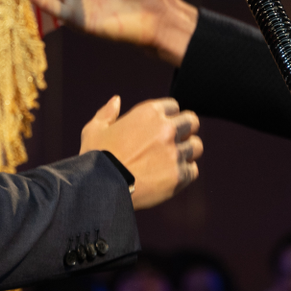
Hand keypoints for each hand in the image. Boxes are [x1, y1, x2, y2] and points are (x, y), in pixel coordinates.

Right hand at [80, 95, 201, 209]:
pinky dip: (185, 172)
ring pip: (196, 146)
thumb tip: (117, 100)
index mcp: (148, 113)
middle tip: (176, 140)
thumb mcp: (94, 130)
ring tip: (173, 160)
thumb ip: (107, 113)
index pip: (174, 106)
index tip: (163, 125)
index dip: (169, 116)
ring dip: (187, 152)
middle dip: (186, 129)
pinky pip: (192, 170)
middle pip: (192, 122)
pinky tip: (171, 175)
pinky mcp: (179, 175)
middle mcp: (166, 129)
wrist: (102, 190)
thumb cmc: (95, 159)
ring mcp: (174, 152)